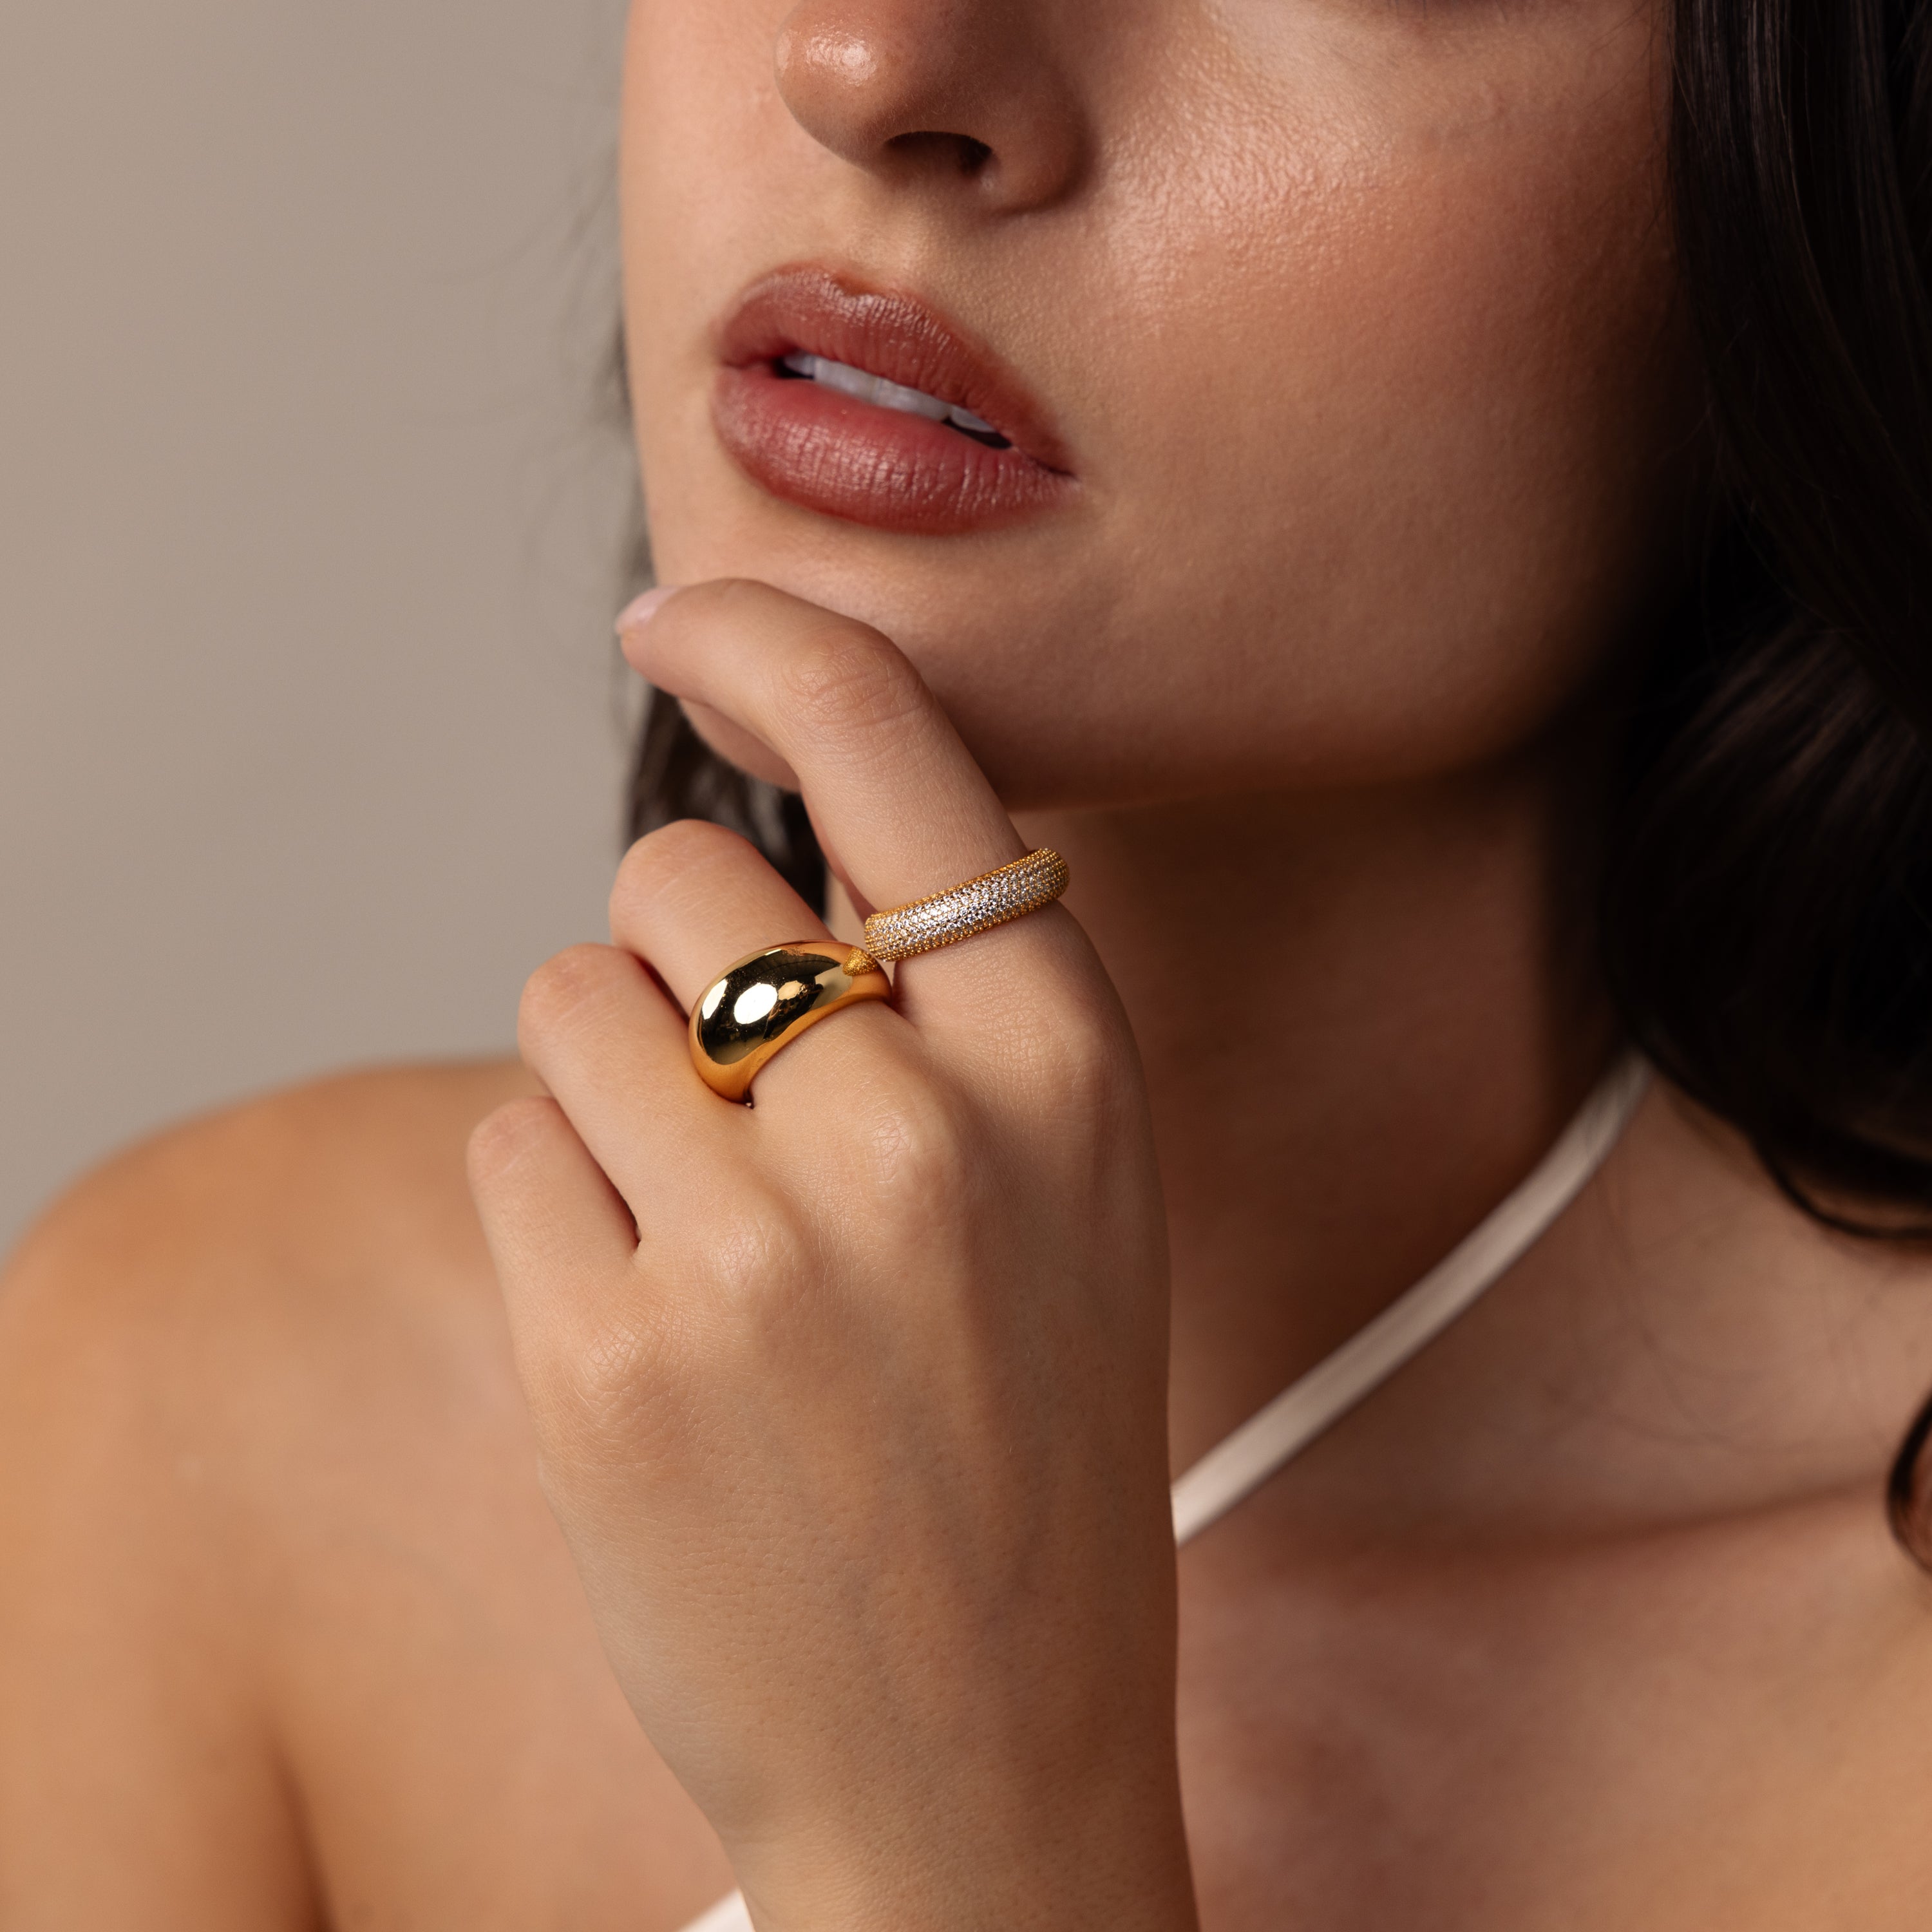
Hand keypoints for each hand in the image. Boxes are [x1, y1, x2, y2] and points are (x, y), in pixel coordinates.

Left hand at [469, 581, 1194, 1930]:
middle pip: (676, 876)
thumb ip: (959, 1003)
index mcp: (1071, 1066)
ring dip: (607, 1087)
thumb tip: (758, 837)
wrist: (981, 1749)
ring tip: (709, 1237)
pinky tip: (652, 1327)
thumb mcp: (1075, 1190)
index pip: (900, 748)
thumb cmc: (1019, 1441)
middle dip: (678, 963)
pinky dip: (551, 1206)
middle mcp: (927, 1130)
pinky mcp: (613, 1359)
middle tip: (744, 1118)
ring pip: (570, 999)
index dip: (775, 642)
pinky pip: (509, 1144)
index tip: (677, 617)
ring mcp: (764, 1250)